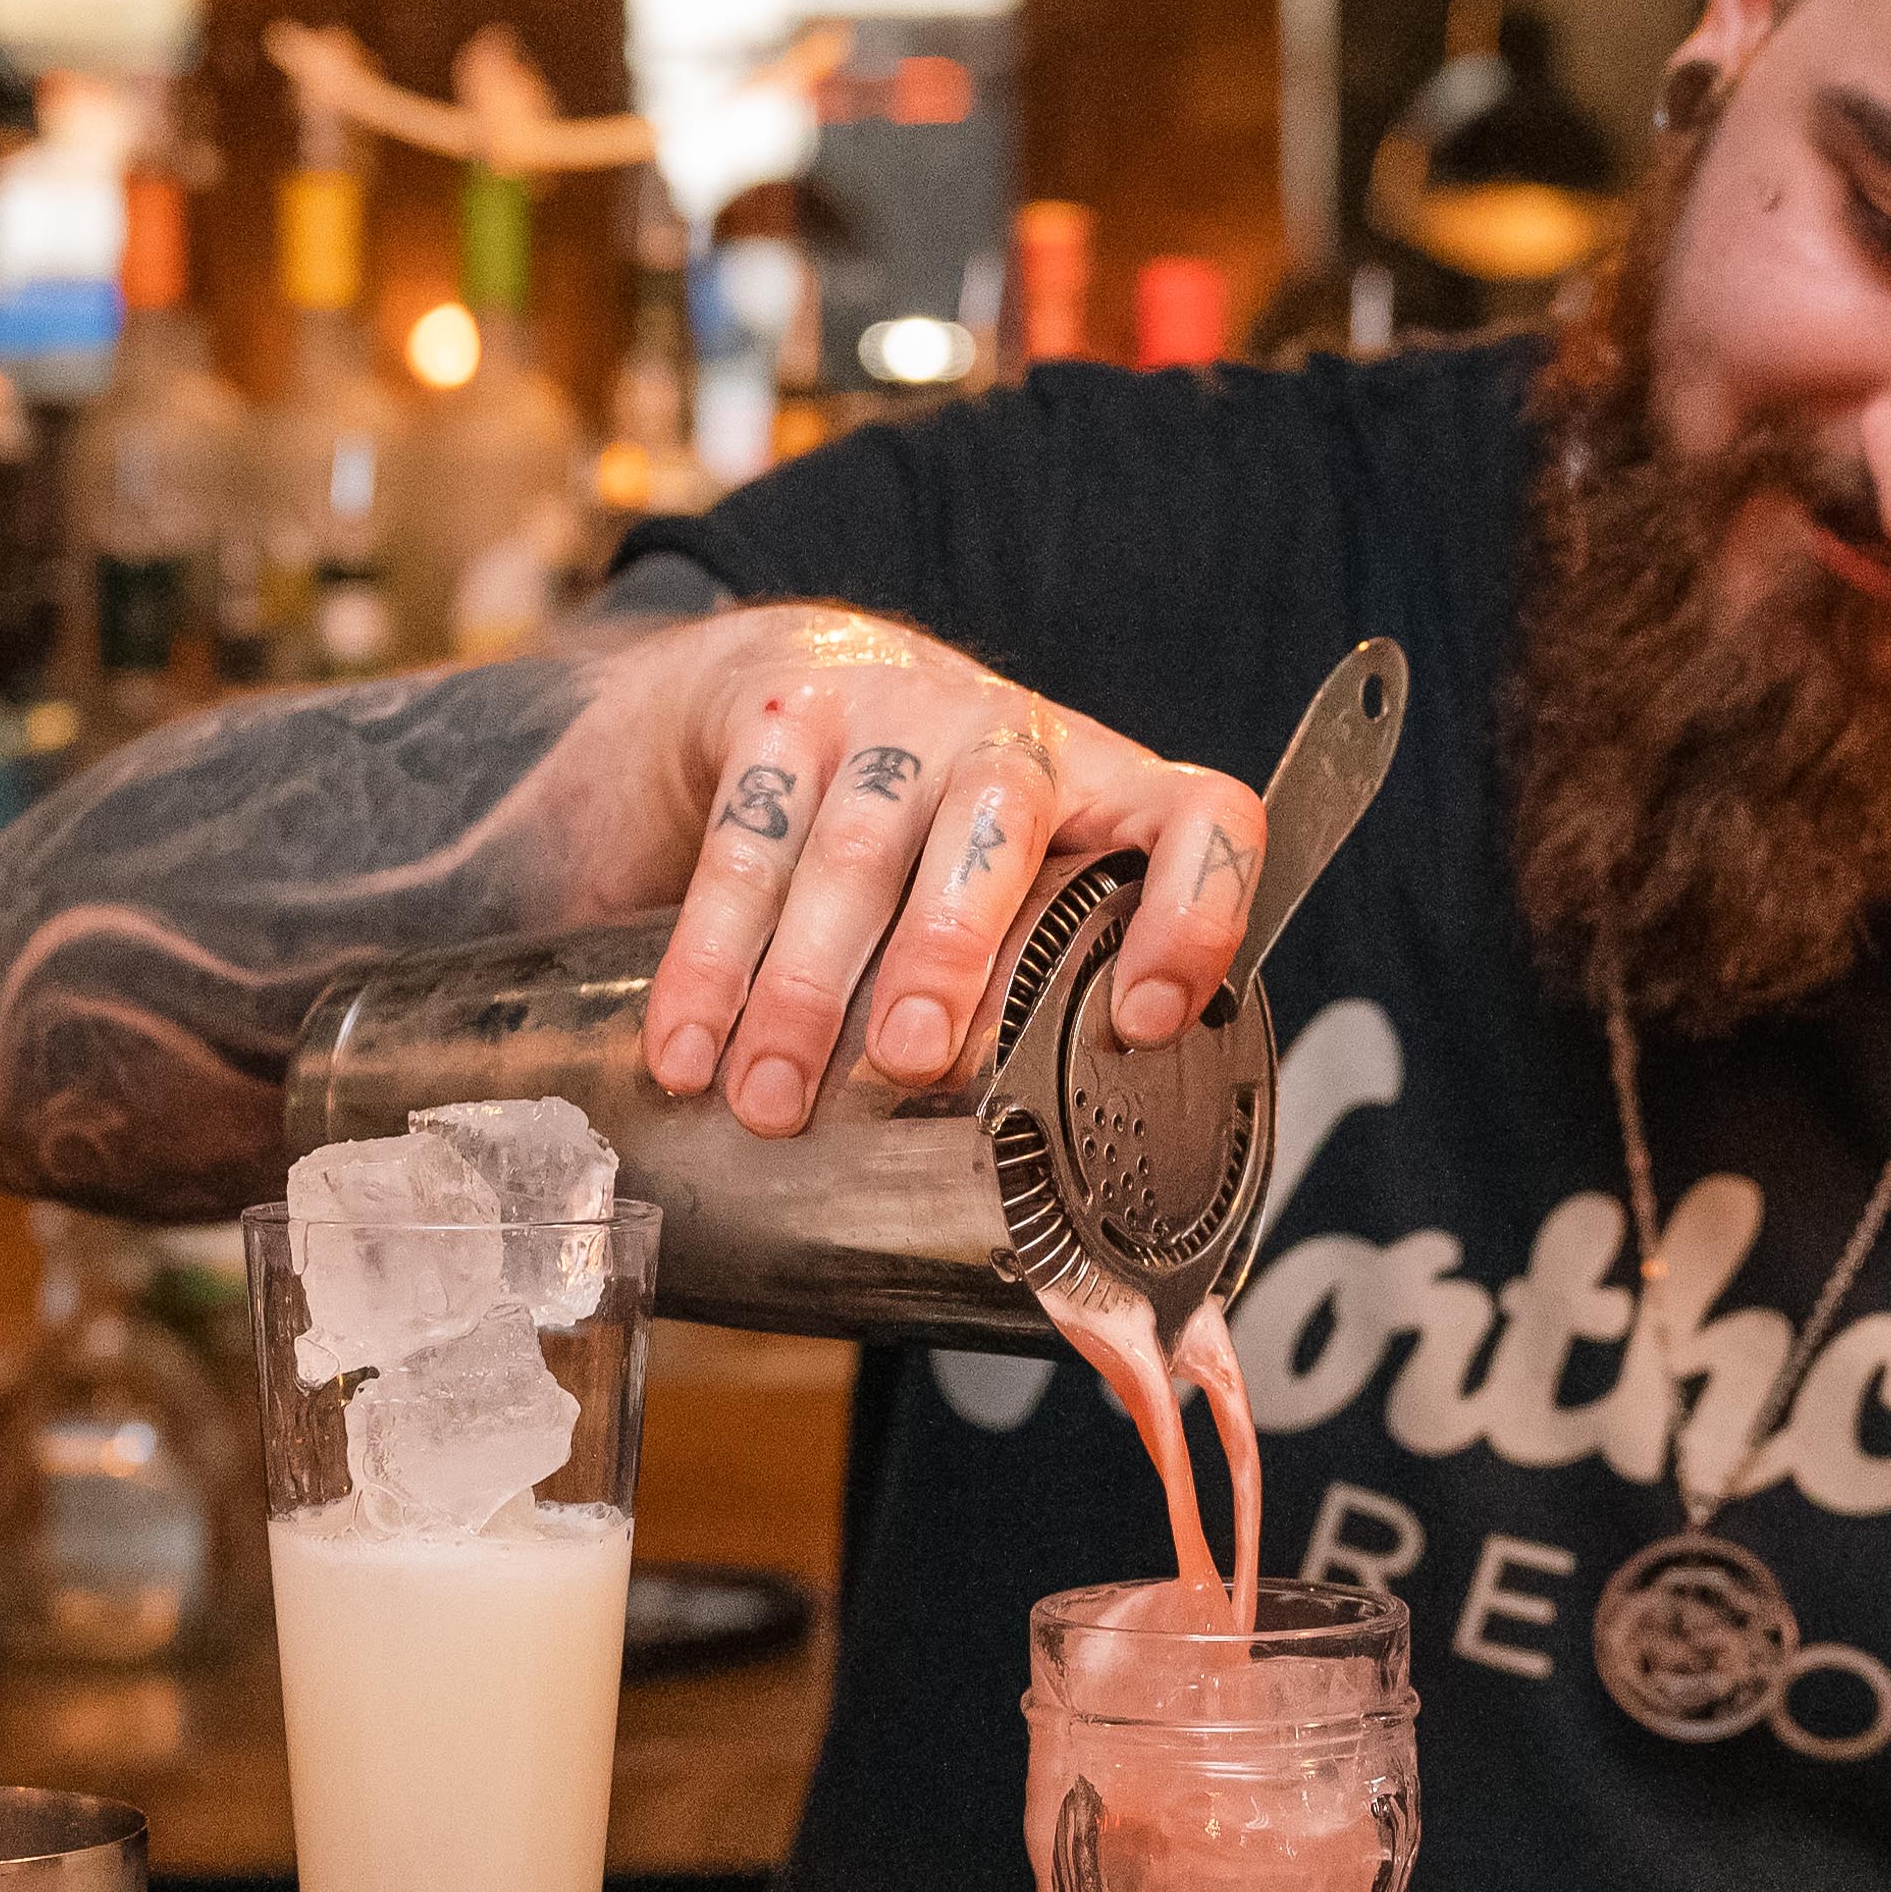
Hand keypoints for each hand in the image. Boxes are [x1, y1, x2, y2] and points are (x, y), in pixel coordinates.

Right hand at [635, 608, 1274, 1138]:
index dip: (1193, 915)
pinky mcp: (785, 715)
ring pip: (856, 847)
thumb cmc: (942, 833)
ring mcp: (896, 715)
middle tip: (910, 1057)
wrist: (802, 664)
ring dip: (804, 985)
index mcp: (1110, 793)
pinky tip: (688, 1049)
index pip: (1202, 820)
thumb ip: (1054, 993)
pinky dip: (708, 960)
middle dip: (948, 948)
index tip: (1145, 1021)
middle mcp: (1013, 740)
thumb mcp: (1027, 883)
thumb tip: (1073, 1226)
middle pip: (998, 823)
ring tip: (770, 1100)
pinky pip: (742, 843)